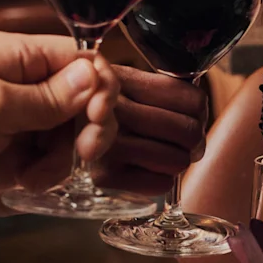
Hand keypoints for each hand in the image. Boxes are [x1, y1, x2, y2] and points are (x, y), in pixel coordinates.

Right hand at [93, 66, 207, 197]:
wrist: (62, 136)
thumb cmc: (109, 109)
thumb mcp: (134, 83)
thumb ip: (169, 91)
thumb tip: (198, 126)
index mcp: (121, 79)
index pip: (193, 100)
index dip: (200, 111)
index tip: (190, 115)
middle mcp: (109, 110)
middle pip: (189, 132)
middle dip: (193, 140)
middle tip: (184, 141)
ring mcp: (104, 144)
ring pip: (177, 160)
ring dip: (178, 160)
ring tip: (163, 153)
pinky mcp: (102, 175)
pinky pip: (160, 184)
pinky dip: (160, 180)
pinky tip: (145, 168)